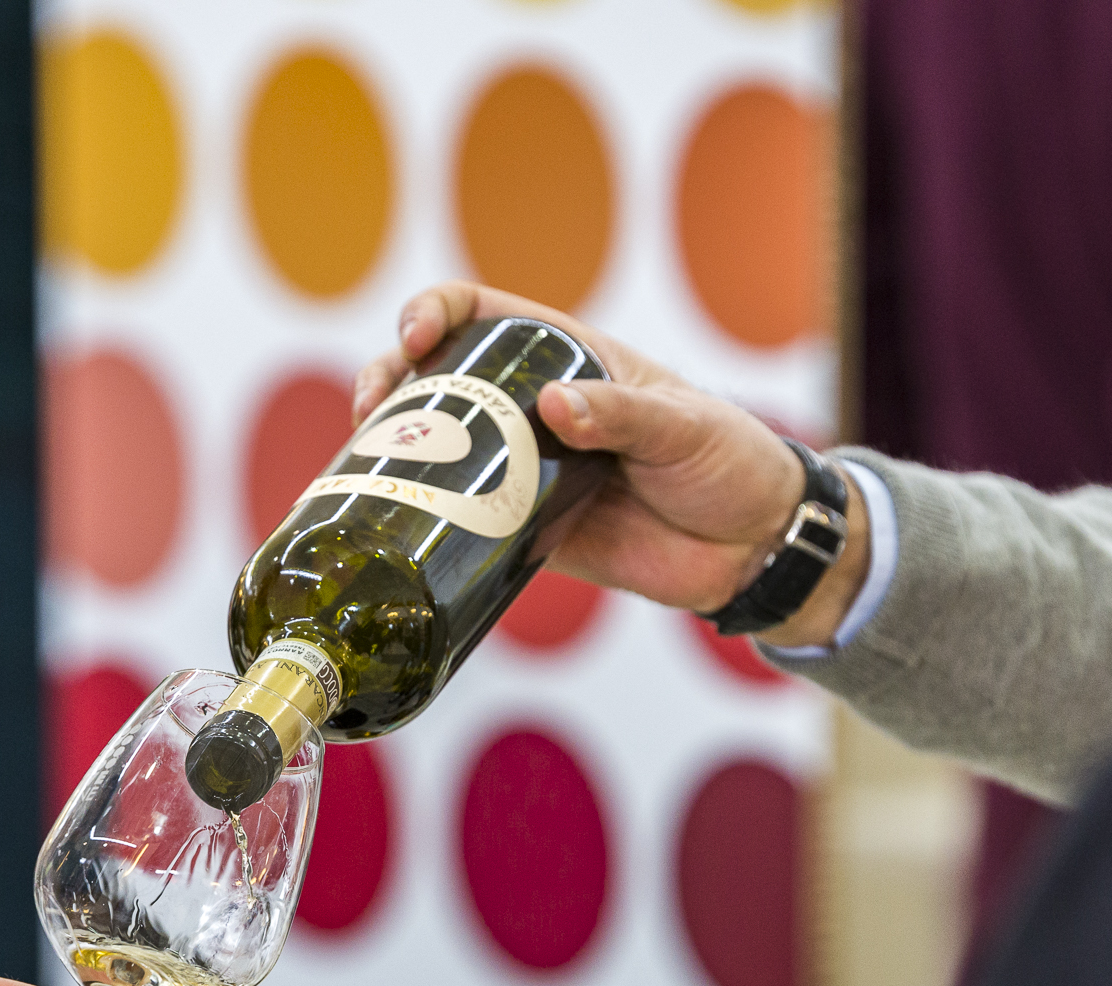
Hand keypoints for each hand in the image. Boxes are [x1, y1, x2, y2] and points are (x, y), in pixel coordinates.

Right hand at [355, 282, 871, 649]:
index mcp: (567, 358)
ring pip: (434, 448)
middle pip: (436, 379)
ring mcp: (521, 471)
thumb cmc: (728, 462)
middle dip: (388, 380)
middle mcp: (531, 409)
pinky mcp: (522, 531)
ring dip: (386, 448)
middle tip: (372, 408)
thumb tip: (555, 409)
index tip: (417, 337)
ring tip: (360, 461)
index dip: (436, 312)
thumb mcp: (681, 426)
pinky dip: (416, 518)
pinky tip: (383, 521)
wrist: (752, 547)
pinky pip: (458, 520)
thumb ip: (621, 415)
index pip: (482, 313)